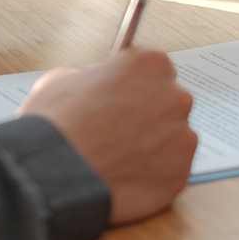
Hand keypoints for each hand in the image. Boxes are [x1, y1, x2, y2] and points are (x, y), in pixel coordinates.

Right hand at [20, 47, 196, 224]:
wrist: (57, 174)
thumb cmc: (58, 124)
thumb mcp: (63, 78)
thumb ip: (91, 77)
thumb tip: (93, 87)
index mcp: (151, 64)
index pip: (151, 68)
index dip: (131, 83)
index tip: (120, 95)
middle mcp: (175, 97)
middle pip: (166, 102)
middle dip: (146, 113)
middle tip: (116, 129)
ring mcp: (182, 137)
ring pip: (170, 138)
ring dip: (151, 144)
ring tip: (117, 157)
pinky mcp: (181, 174)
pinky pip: (170, 170)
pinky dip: (152, 174)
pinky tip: (125, 175)